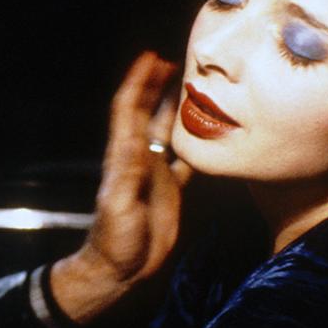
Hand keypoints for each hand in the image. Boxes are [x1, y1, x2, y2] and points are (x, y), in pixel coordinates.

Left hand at [52, 51, 192, 322]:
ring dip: (176, 107)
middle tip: (174, 60)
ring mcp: (155, 172)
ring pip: (167, 131)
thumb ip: (129, 176)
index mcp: (123, 157)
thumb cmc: (114, 240)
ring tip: (194, 85)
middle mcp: (139, 159)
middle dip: (157, 85)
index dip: (137, 84)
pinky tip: (214, 131)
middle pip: (148, 113)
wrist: (120, 269)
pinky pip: (186, 159)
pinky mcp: (171, 189)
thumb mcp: (120, 206)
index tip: (149, 58)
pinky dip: (197, 142)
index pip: (128, 111)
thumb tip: (139, 143)